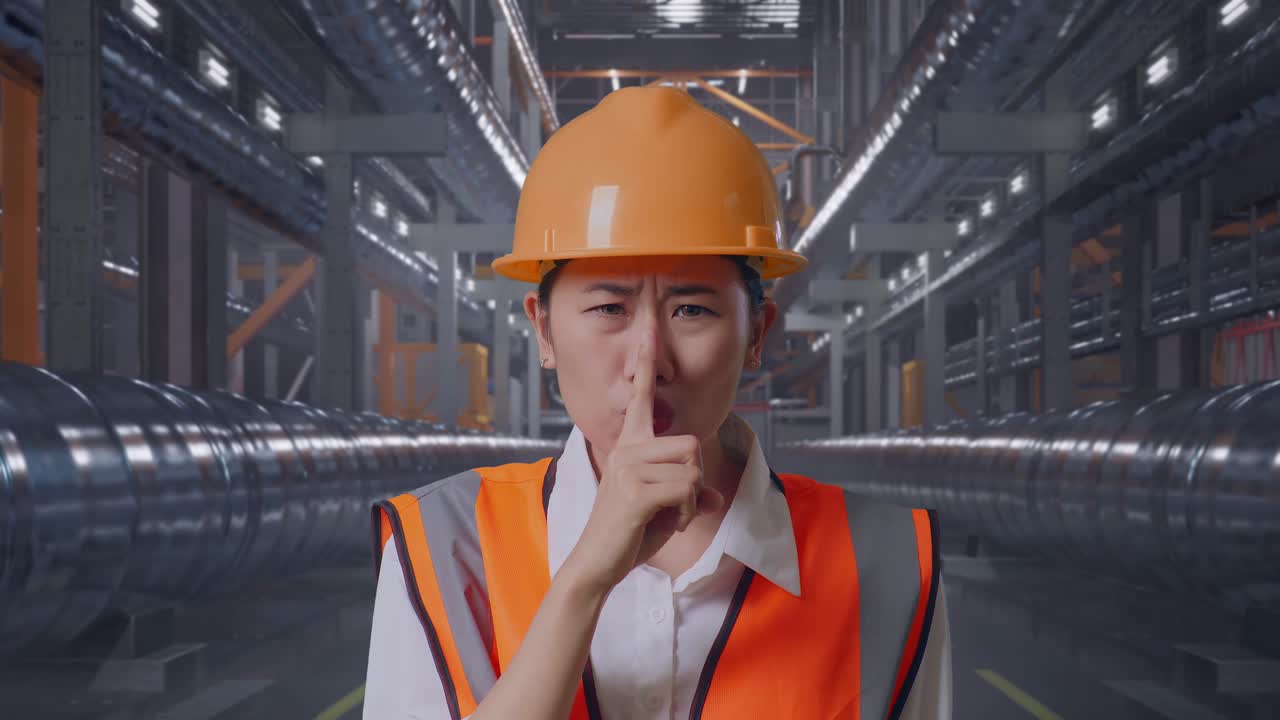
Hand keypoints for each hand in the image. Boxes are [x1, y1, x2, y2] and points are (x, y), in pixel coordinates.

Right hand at [559, 330, 723, 596]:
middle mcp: (627, 449)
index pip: (641, 398)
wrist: (598, 565)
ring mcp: (628, 467)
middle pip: (691, 443)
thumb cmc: (629, 536)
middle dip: (696, 479)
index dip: (645, 364)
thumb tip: (715, 496)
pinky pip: (687, 489)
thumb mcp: (668, 512)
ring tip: (670, 515)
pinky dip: (688, 511)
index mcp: (630, 446)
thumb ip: (691, 496)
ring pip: (692, 467)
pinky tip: (670, 523)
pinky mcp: (635, 490)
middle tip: (677, 506)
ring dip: (692, 499)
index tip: (649, 331)